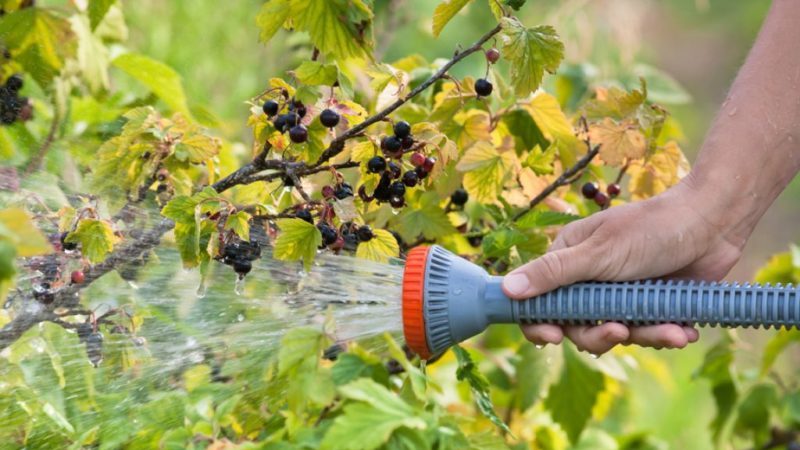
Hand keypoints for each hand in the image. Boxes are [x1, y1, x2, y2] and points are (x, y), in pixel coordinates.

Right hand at [502, 181, 743, 354]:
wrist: (713, 222)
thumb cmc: (651, 228)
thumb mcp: (598, 252)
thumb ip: (553, 273)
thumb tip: (506, 290)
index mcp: (567, 259)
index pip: (539, 299)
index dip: (540, 321)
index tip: (552, 337)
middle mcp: (589, 279)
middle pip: (577, 325)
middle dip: (600, 335)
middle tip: (620, 331)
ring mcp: (619, 293)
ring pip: (615, 332)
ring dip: (644, 335)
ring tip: (671, 331)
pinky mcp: (649, 304)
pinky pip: (647, 331)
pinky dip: (664, 333)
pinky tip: (682, 330)